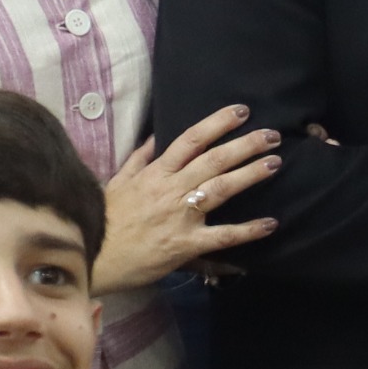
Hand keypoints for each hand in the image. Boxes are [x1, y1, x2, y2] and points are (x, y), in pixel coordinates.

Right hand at [99, 106, 283, 289]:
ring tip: (274, 163)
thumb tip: (156, 135)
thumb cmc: (106, 220)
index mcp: (156, 173)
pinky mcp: (185, 244)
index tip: (241, 111)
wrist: (92, 256)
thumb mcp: (119, 182)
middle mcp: (171, 189)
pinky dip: (248, 230)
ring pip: (220, 188)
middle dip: (245, 145)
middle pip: (213, 160)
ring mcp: (180, 216)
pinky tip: (271, 223)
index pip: (191, 140)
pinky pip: (222, 236)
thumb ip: (139, 158)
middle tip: (272, 135)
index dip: (218, 123)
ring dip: (250, 174)